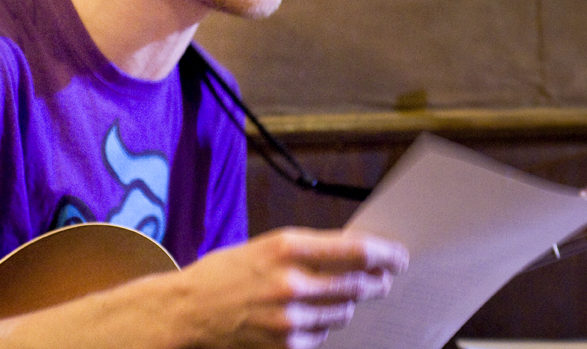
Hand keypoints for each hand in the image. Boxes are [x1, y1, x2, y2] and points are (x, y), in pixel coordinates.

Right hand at [176, 227, 408, 348]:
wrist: (188, 311)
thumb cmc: (225, 274)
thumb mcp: (266, 246)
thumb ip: (309, 250)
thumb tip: (354, 252)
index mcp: (287, 247)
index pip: (355, 250)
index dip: (385, 254)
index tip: (398, 257)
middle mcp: (291, 282)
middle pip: (357, 284)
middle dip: (375, 282)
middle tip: (381, 280)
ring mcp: (290, 318)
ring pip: (343, 312)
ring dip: (345, 304)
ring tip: (329, 296)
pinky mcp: (286, 345)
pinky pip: (322, 335)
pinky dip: (321, 325)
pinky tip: (304, 316)